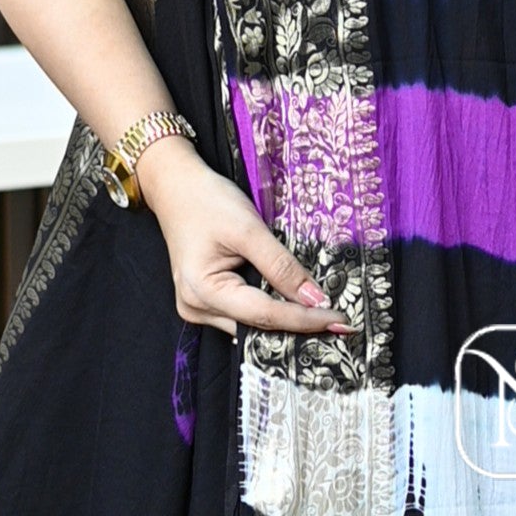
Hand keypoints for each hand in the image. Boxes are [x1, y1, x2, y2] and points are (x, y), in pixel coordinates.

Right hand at [135, 135, 358, 340]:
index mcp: (203, 291)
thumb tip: (316, 298)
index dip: (306, 320)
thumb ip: (282, 267)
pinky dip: (269, 313)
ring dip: (285, 323)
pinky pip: (243, 318)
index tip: (341, 322)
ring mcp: (198, 309)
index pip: (266, 315)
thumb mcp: (249, 229)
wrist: (175, 187)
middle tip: (339, 327)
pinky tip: (295, 309)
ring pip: (252, 327)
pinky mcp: (205, 303)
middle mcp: (197, 308)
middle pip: (258, 329)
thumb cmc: (207, 201)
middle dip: (298, 328)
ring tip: (323, 320)